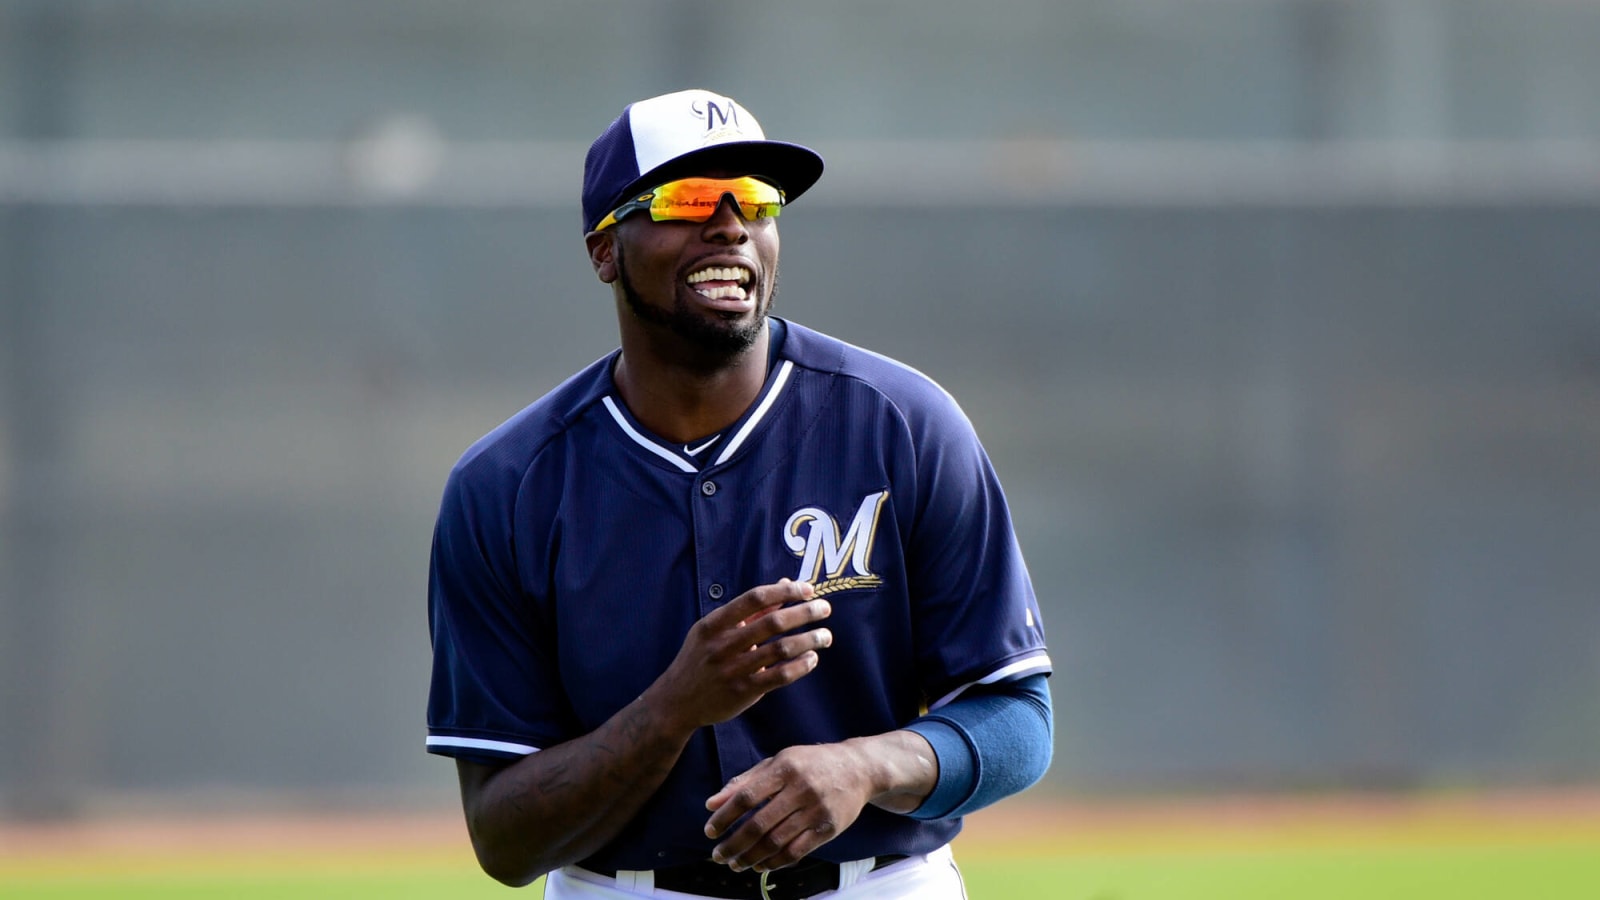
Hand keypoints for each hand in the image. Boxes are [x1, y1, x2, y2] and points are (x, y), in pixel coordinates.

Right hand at [653, 578, 832, 730]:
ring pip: (780, 649)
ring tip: (826, 635)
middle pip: (772, 622)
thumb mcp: (715, 630)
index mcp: (714, 624)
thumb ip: (751, 610)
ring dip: (809, 640)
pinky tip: (813, 658)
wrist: (676, 701)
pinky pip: (779, 676)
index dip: (785, 591)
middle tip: (825, 609)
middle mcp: (723, 645)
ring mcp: (733, 669)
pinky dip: (800, 666)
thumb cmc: (701, 658)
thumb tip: (785, 584)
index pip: (754, 598)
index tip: (808, 589)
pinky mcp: (743, 691)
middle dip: (804, 613)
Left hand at [702, 742, 874, 872]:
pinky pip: (796, 852)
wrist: (858, 768)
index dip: (725, 817)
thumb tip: (712, 803)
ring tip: (736, 864)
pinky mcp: (828, 828)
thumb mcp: (778, 761)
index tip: (710, 831)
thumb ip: (744, 781)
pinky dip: (775, 862)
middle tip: (719, 855)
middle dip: (734, 844)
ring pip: (776, 842)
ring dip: (751, 857)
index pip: (747, 796)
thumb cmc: (811, 764)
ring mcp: (816, 810)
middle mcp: (801, 788)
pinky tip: (760, 865)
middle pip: (759, 824)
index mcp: (784, 768)